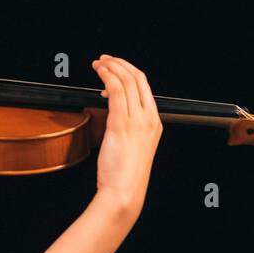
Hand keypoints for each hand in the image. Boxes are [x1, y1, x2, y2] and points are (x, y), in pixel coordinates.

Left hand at [90, 54, 162, 223]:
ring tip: (98, 63)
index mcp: (154, 123)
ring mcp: (137, 120)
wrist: (124, 192)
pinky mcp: (122, 124)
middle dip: (120, 64)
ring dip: (111, 67)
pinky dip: (107, 77)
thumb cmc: (124, 175)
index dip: (129, 72)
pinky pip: (117, 91)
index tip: (114, 67)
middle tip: (104, 59)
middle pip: (138, 78)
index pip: (144, 87)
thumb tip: (113, 114)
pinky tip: (99, 73)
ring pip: (127, 81)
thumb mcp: (130, 147)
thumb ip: (126, 128)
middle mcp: (149, 118)